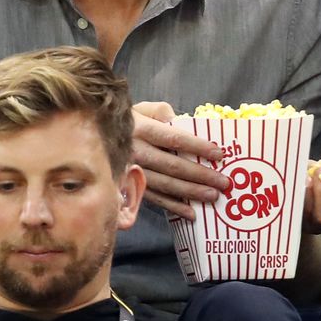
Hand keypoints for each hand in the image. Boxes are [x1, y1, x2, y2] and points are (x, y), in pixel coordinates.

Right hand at [131, 101, 229, 219]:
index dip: (198, 147)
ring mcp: (132, 170)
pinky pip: (154, 197)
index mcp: (141, 128)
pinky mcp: (129, 184)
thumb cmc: (129, 120)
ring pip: (166, 184)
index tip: (219, 153)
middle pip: (173, 166)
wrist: (96, 135)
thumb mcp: (143, 108)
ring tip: (213, 196)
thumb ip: (163, 112)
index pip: (174, 139)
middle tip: (223, 182)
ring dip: (191, 192)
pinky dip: (173, 206)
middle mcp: (136, 151)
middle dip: (201, 175)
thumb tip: (185, 122)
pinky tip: (190, 212)